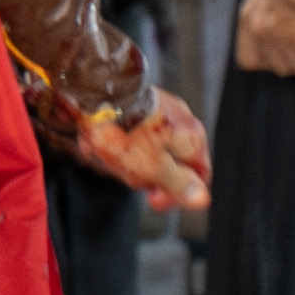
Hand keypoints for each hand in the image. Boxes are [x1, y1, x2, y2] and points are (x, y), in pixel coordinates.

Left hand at [71, 86, 212, 210]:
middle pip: (169, 161)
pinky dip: (114, 140)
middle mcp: (180, 118)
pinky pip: (128, 130)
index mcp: (192, 136)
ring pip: (146, 147)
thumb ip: (179, 185)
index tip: (156, 201)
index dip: (178, 193)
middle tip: (125, 172)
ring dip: (125, 158)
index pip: (198, 173)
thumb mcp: (154, 169)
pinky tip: (96, 143)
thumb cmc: (125, 131)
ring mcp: (157, 107)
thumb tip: (201, 199)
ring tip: (106, 154)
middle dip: (145, 174)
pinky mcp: (132, 100)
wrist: (94, 92)